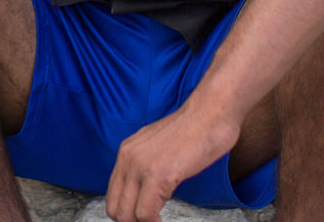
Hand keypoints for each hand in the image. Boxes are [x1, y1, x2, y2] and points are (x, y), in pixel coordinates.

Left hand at [103, 103, 240, 221]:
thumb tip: (147, 188)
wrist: (210, 112)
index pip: (113, 195)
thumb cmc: (195, 129)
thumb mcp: (160, 146)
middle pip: (115, 208)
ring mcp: (141, 166)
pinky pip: (146, 214)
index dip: (126, 213)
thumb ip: (148, 164)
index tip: (142, 218)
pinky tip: (164, 221)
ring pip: (126, 215)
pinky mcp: (158, 175)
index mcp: (126, 152)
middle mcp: (128, 158)